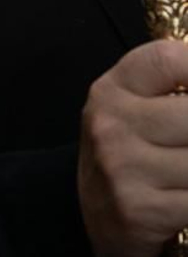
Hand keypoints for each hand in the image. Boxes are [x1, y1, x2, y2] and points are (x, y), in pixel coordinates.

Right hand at [79, 39, 187, 256]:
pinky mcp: (139, 208)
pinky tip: (186, 191)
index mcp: (111, 91)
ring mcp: (122, 167)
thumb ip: (169, 90)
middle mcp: (110, 125)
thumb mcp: (133, 112)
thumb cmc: (128, 157)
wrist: (97, 217)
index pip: (166, 60)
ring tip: (187, 166)